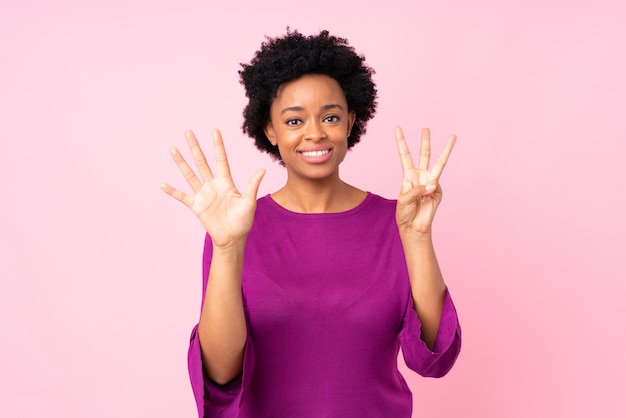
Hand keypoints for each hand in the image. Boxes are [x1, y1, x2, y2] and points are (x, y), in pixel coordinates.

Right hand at [160, 129, 265, 246]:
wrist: (232, 238)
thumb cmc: (243, 221)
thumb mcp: (249, 202)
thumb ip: (252, 185)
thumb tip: (263, 170)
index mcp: (226, 182)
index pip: (221, 159)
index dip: (218, 146)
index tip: (214, 131)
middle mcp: (213, 185)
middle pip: (202, 162)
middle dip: (195, 147)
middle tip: (188, 132)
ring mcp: (203, 195)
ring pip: (190, 175)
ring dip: (181, 163)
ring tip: (173, 149)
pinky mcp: (196, 206)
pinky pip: (182, 196)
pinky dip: (172, 191)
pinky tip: (162, 184)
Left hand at [394, 126, 455, 234]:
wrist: (413, 226)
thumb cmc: (405, 212)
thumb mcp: (404, 199)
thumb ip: (417, 189)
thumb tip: (433, 184)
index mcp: (408, 175)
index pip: (405, 155)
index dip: (401, 141)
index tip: (397, 128)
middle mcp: (420, 176)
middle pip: (423, 155)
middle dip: (425, 142)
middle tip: (425, 128)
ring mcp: (430, 183)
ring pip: (439, 163)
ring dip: (446, 150)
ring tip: (453, 136)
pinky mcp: (438, 191)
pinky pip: (435, 187)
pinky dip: (430, 192)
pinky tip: (425, 199)